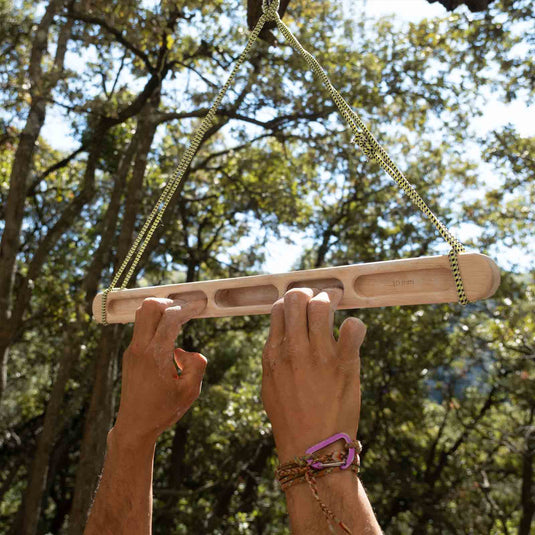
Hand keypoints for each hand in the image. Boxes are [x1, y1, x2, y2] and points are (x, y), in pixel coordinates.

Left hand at [114, 297, 206, 443]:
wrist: (135, 425)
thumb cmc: (163, 410)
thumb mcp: (190, 391)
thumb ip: (197, 365)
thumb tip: (184, 351)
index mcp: (155, 356)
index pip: (170, 318)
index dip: (188, 307)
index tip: (201, 305)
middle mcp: (140, 348)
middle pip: (150, 306)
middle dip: (172, 302)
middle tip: (188, 308)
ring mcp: (132, 350)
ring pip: (143, 313)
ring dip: (162, 310)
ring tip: (180, 317)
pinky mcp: (130, 354)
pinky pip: (142, 327)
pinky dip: (157, 322)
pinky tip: (170, 332)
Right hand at [261, 288, 365, 462]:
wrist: (310, 449)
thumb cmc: (290, 418)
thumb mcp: (271, 384)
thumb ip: (276, 356)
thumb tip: (282, 334)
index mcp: (273, 353)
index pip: (279, 308)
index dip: (292, 300)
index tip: (303, 304)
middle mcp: (293, 349)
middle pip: (297, 297)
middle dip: (310, 293)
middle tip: (322, 299)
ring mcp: (319, 356)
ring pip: (322, 305)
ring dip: (331, 301)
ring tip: (338, 308)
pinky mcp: (344, 365)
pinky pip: (353, 328)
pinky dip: (355, 325)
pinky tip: (353, 332)